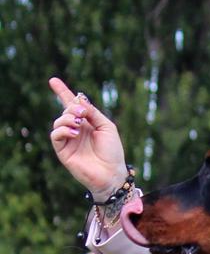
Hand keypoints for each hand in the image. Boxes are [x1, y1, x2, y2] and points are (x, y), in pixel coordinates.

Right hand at [48, 77, 128, 199]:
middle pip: (66, 110)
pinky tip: (74, 132)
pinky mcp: (63, 151)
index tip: (53, 80)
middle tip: (82, 112)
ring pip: (58, 122)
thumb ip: (93, 113)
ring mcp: (69, 140)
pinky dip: (63, 130)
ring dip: (67, 118)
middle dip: (72, 107)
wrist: (112, 173)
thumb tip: (79, 101)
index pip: (72, 106)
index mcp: (87, 123)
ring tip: (79, 123)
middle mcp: (76, 130)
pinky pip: (55, 135)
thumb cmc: (113, 152)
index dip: (63, 93)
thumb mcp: (107, 127)